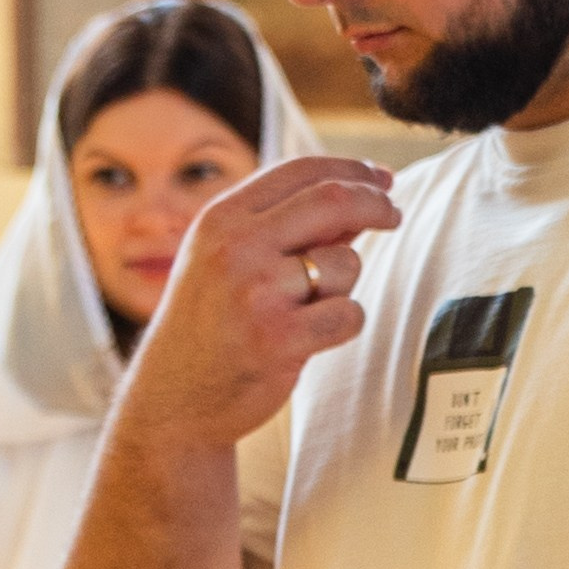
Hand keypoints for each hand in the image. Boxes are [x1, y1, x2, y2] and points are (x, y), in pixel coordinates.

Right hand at [116, 155, 400, 448]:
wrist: (173, 398)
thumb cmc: (210, 325)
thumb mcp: (229, 260)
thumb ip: (289, 227)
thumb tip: (358, 196)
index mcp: (221, 219)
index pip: (300, 171)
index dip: (351, 170)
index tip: (380, 179)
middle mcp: (236, 247)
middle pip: (333, 201)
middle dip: (376, 204)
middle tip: (394, 215)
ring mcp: (258, 292)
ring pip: (346, 263)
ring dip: (343, 285)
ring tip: (303, 310)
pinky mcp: (280, 338)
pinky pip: (349, 314)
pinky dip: (343, 325)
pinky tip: (309, 338)